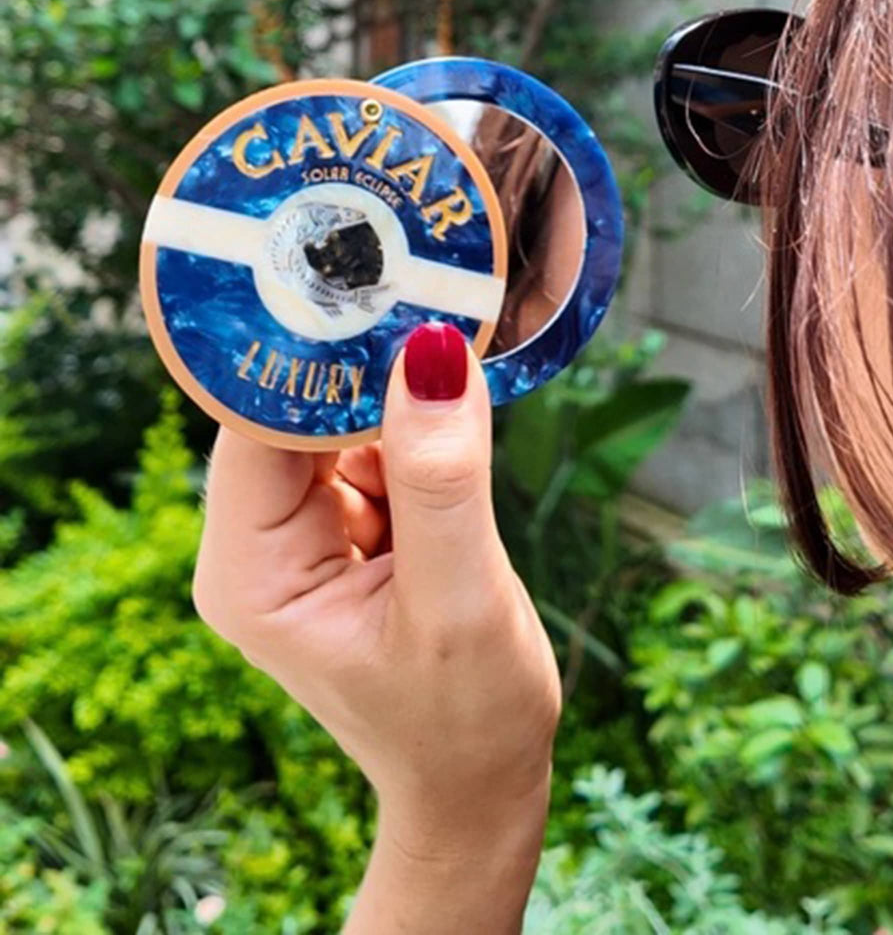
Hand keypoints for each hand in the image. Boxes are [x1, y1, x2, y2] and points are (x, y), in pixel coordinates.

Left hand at [193, 322, 561, 930]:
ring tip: (452, 335)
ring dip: (393, 386)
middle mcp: (259, 544)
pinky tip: (455, 403)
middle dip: (358, 359)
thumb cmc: (464, 717)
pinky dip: (414, 421)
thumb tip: (432, 354)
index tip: (371, 277)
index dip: (312, 352)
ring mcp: (303, 532)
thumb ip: (441, 482)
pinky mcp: (349, 526)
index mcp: (250, 571)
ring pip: (337, 421)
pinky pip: (373, 447)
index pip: (258, 426)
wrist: (478, 778)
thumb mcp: (457, 603)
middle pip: (291, 413)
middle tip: (423, 283)